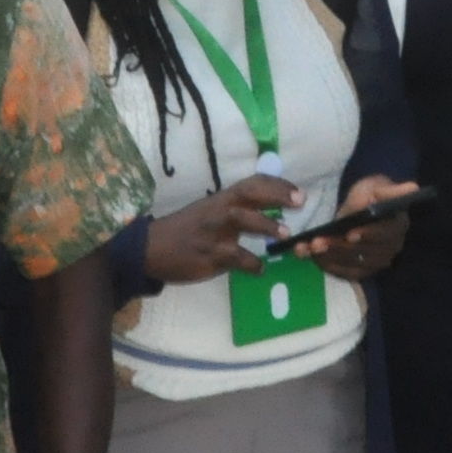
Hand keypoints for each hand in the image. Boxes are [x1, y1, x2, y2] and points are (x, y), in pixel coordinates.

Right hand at [144, 176, 300, 280]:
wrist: (151, 249)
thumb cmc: (186, 230)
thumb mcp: (209, 213)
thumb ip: (235, 210)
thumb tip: (269, 210)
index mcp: (220, 199)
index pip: (252, 183)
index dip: (277, 185)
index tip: (298, 192)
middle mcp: (219, 210)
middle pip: (249, 195)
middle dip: (276, 195)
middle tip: (300, 201)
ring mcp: (214, 232)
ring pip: (241, 221)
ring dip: (266, 225)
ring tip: (285, 234)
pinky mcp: (209, 255)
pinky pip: (236, 258)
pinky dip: (252, 265)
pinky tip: (261, 269)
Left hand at [310, 179, 421, 278]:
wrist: (362, 207)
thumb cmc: (370, 195)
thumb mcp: (376, 187)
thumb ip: (391, 190)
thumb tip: (413, 187)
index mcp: (398, 226)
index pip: (385, 234)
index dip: (368, 235)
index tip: (349, 234)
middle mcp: (391, 248)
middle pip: (366, 253)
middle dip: (339, 247)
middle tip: (316, 241)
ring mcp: (377, 262)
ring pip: (353, 264)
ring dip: (328, 257)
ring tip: (307, 248)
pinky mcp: (362, 271)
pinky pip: (345, 273)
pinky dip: (326, 265)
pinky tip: (309, 256)